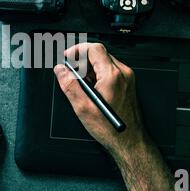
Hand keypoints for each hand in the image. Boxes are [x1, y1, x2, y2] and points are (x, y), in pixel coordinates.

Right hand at [54, 43, 148, 160]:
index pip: (94, 49)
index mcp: (112, 76)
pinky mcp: (127, 84)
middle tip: (70, 70)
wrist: (129, 141)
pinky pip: (110, 70)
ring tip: (80, 83)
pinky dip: (97, 74)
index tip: (67, 56)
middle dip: (81, 59)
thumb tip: (60, 70)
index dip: (77, 50)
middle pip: (99, 53)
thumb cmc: (110, 128)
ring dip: (89, 68)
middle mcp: (122, 73)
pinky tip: (91, 88)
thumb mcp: (83, 107)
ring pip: (104, 61)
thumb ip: (69, 85)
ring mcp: (127, 78)